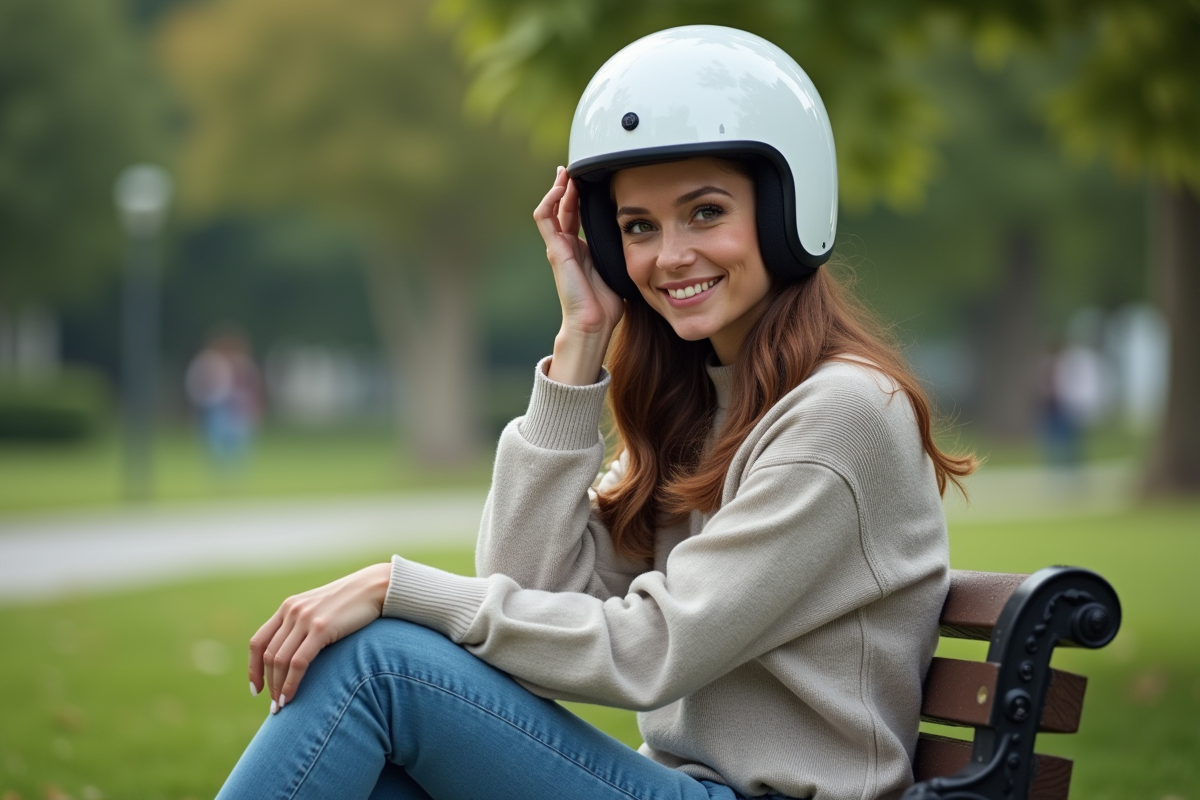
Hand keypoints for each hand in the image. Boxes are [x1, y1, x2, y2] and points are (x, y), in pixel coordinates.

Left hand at [248, 562, 390, 710]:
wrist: (375, 587)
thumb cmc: (352, 604)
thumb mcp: (321, 611)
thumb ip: (305, 626)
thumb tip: (297, 655)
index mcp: (288, 607)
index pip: (258, 642)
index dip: (253, 669)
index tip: (257, 690)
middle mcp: (292, 612)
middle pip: (268, 655)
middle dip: (268, 684)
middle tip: (275, 706)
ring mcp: (305, 619)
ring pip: (280, 660)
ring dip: (278, 687)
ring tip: (282, 706)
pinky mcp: (321, 628)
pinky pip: (298, 662)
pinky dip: (291, 683)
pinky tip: (291, 696)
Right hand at [533, 167, 623, 384]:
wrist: (593, 323)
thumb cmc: (606, 304)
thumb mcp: (618, 269)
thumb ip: (621, 252)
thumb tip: (643, 238)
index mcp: (580, 250)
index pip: (575, 215)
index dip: (579, 196)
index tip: (590, 179)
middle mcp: (566, 246)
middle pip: (563, 207)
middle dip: (569, 187)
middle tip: (577, 168)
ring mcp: (558, 247)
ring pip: (552, 209)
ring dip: (559, 189)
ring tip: (568, 172)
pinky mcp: (554, 250)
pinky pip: (545, 218)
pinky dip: (551, 200)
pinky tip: (563, 186)